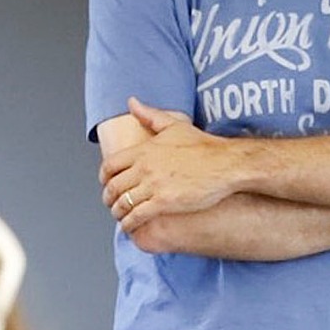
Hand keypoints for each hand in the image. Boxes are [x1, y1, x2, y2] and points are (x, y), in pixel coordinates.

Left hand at [104, 100, 245, 231]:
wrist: (225, 164)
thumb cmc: (204, 146)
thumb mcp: (174, 125)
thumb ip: (150, 115)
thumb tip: (132, 102)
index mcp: (144, 150)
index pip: (110, 165)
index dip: (104, 178)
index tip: (106, 183)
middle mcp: (144, 167)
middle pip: (113, 186)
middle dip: (108, 198)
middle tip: (111, 203)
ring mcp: (153, 186)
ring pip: (123, 203)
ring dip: (117, 213)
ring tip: (121, 217)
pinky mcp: (163, 203)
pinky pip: (137, 216)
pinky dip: (129, 224)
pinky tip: (130, 227)